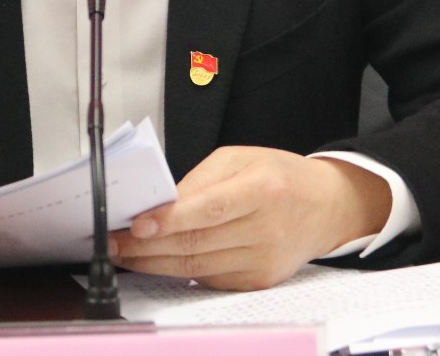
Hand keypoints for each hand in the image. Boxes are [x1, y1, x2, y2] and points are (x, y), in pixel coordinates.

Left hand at [111, 146, 391, 290]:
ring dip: (154, 262)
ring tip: (126, 254)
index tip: (136, 225)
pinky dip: (179, 271)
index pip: (209, 209)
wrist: (326, 208)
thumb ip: (199, 179)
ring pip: (196, 267)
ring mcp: (263, 260)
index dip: (169, 220)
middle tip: (113, 242)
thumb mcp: (241, 158)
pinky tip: (157, 262)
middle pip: (196, 243)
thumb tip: (159, 205)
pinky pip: (209, 279)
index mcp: (262, 188)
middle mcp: (265, 228)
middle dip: (146, 246)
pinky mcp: (259, 281)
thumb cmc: (281, 177)